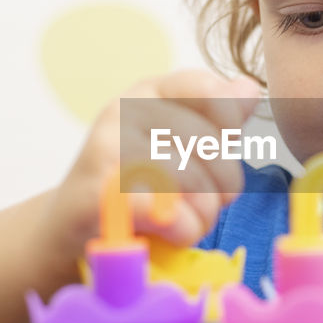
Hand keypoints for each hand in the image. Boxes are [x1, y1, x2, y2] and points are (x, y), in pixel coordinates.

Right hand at [39, 69, 262, 268]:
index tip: (226, 152)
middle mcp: (124, 110)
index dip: (231, 125)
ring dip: (206, 212)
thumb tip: (250, 88)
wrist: (73, 224)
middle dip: (226, 182)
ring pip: (191, 179)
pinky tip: (175, 233)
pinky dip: (184, 230)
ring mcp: (108, 148)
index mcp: (148, 91)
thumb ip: (217, 118)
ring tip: (196, 221)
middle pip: (206, 141)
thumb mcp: (179, 143)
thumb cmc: (137, 182)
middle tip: (219, 202)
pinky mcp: (100, 191)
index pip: (209, 90)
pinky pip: (168, 211)